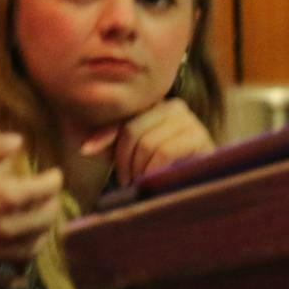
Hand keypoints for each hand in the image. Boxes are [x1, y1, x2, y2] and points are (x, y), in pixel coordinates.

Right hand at [0, 132, 62, 277]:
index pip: (44, 189)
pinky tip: (19, 272)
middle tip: (51, 200)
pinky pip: (7, 280)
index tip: (55, 175)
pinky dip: (18, 276)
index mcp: (4, 196)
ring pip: (31, 250)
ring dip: (40, 237)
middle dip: (52, 207)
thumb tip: (19, 142)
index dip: (54, 180)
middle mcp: (5, 228)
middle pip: (44, 221)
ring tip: (38, 229)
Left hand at [81, 99, 214, 186]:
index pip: (124, 120)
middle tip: (125, 180)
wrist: (202, 184)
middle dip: (124, 160)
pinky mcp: (200, 139)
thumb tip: (87, 148)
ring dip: (138, 169)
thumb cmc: (163, 167)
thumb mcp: (133, 151)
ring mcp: (191, 122)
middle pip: (133, 130)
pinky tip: (153, 181)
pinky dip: (152, 170)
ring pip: (148, 143)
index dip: (106, 138)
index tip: (88, 152)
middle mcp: (176, 107)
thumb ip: (113, 142)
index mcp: (158, 105)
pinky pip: (164, 152)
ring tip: (140, 183)